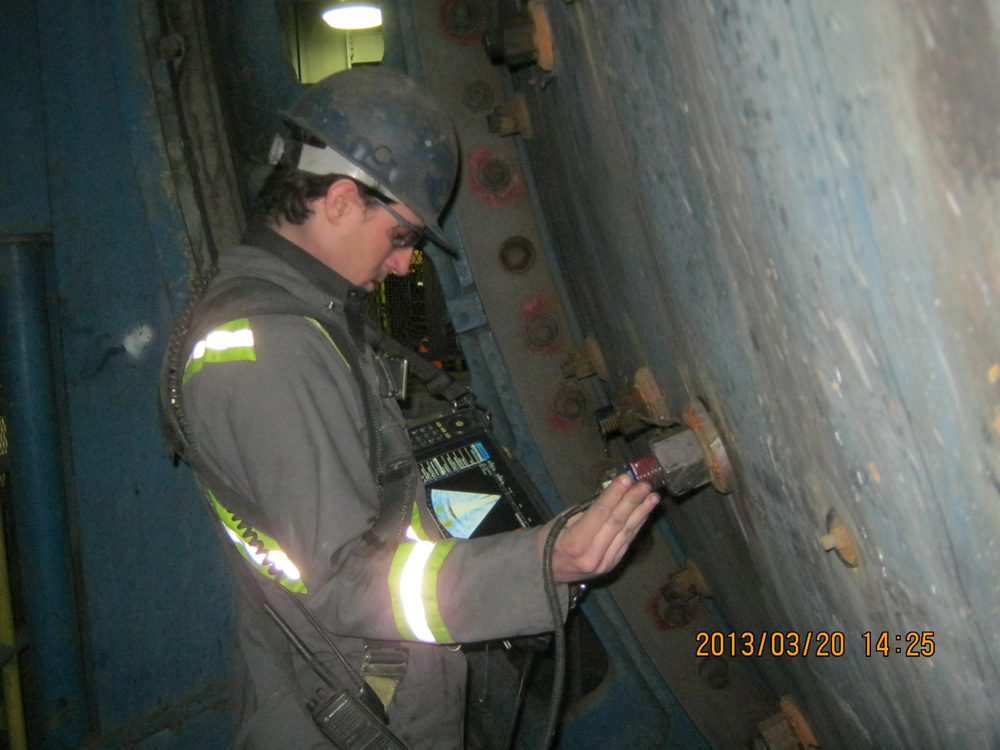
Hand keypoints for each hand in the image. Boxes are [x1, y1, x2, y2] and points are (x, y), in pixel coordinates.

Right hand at [540, 473, 659, 583]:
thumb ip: (589, 510)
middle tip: (644, 484)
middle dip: (632, 501)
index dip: (614, 494)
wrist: (548, 569)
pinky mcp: (612, 565)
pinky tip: (645, 512)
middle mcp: (592, 555)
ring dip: (641, 513)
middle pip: (616, 523)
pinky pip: (627, 541)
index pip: (600, 513)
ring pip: (626, 533)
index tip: (626, 478)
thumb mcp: (563, 520)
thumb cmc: (551, 539)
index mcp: (575, 542)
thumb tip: (613, 492)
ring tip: (652, 496)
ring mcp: (604, 563)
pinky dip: (637, 525)